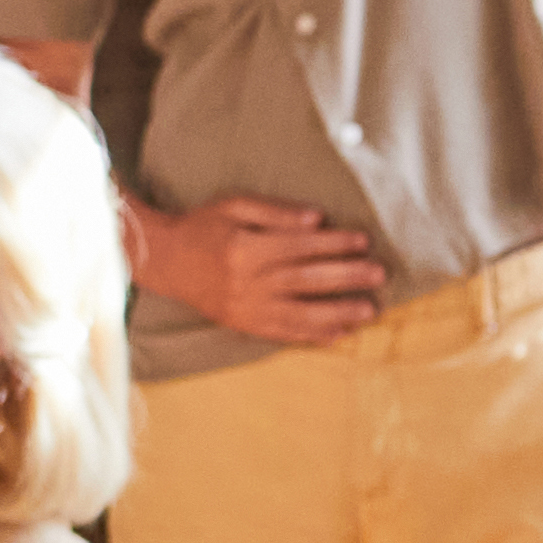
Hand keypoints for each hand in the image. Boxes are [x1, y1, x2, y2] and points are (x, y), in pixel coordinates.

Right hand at [145, 192, 386, 345]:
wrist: (163, 261)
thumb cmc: (202, 227)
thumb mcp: (233, 206)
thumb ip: (275, 212)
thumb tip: (317, 219)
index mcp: (244, 248)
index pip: (298, 246)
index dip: (333, 243)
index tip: (363, 241)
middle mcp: (246, 281)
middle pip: (305, 280)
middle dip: (345, 277)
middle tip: (379, 274)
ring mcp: (245, 307)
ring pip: (298, 313)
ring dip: (337, 313)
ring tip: (370, 310)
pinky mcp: (242, 324)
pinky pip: (282, 333)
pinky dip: (312, 336)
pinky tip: (338, 335)